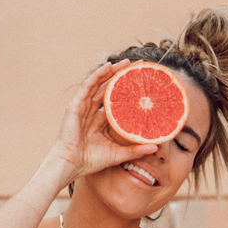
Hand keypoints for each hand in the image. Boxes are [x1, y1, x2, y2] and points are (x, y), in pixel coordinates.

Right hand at [51, 62, 157, 183]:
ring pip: (100, 84)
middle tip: (138, 67)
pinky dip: (98, 74)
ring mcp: (84, 107)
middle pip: (109, 89)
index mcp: (101, 121)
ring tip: (126, 62)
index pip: (117, 102)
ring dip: (112, 71)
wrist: (71, 164)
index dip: (129, 92)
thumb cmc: (91, 161)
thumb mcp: (117, 153)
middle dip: (122, 77)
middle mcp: (93, 111)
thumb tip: (156, 147)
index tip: (144, 85)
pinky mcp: (76, 105)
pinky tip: (109, 66)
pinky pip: (89, 85)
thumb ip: (135, 149)